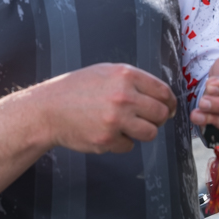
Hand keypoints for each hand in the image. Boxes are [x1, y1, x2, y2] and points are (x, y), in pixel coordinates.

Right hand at [40, 63, 176, 153]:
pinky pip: (129, 146)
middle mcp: (124, 96)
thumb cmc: (78, 89)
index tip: (169, 108)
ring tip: (129, 126)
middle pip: (161, 114)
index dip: (170, 102)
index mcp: (126, 75)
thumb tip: (162, 96)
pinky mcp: (107, 140)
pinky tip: (108, 132)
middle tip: (148, 119)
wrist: (49, 109)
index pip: (163, 91)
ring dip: (143, 132)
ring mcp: (116, 119)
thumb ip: (134, 80)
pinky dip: (122, 142)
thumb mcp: (106, 72)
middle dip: (158, 118)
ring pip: (150, 133)